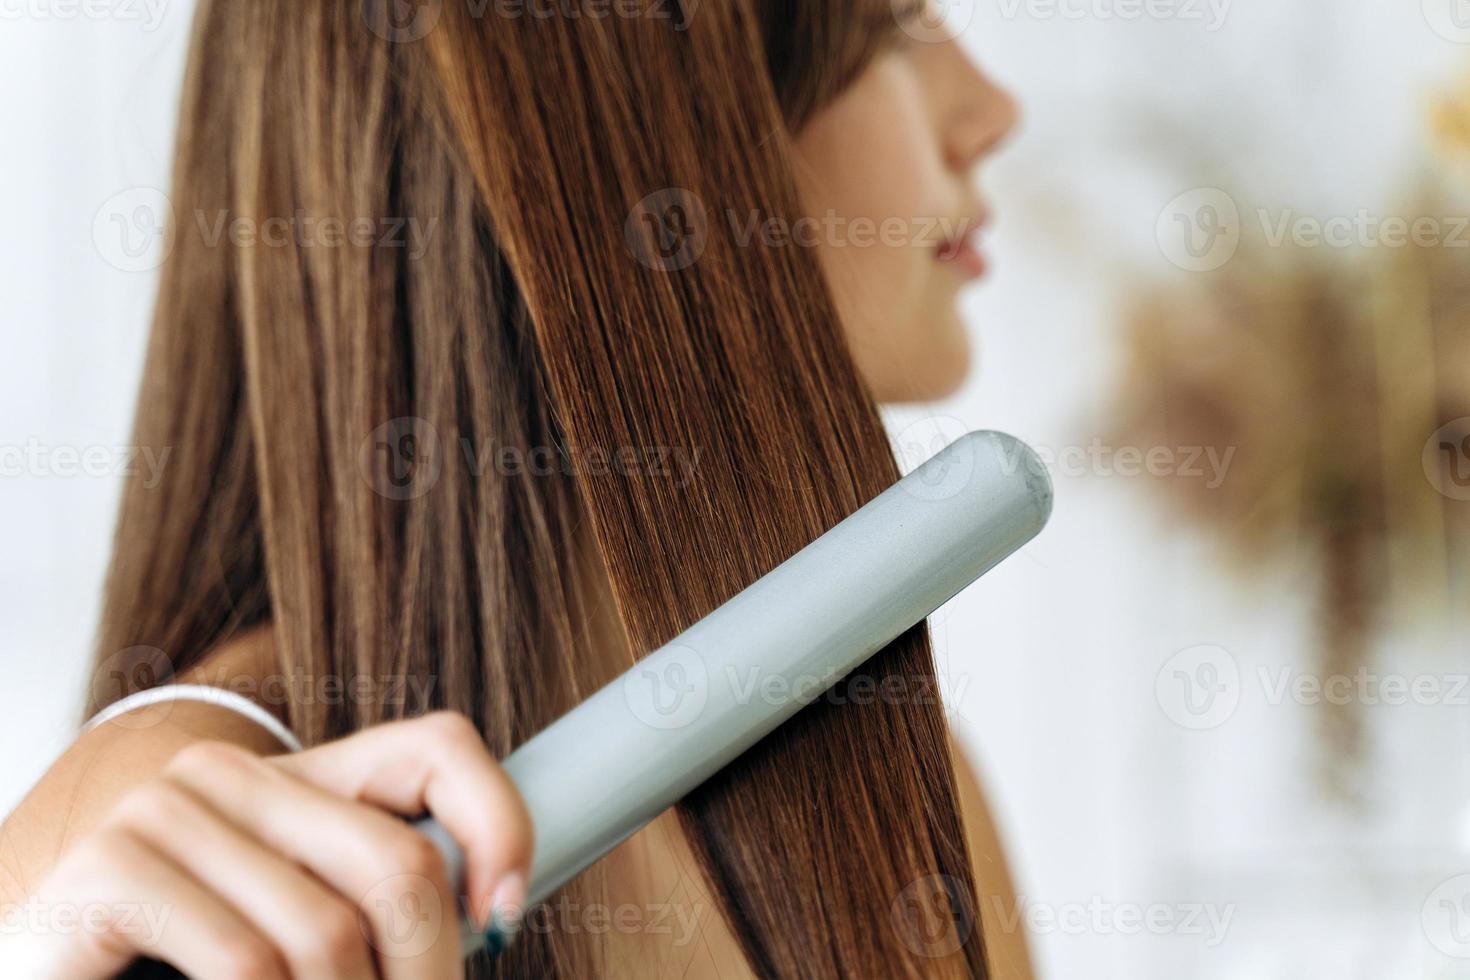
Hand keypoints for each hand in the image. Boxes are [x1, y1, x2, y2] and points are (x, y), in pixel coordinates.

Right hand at [2, 712, 531, 978]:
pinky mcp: (110, 867)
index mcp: (299, 780)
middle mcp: (234, 774)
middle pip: (400, 863)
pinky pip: (245, 962)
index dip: (500, 824)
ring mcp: (166, 811)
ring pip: (326, 935)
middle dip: (429, 972)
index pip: (439, 748)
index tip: (506, 917)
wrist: (45, 975)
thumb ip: (372, 911)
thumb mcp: (296, 932)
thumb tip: (495, 923)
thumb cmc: (180, 973)